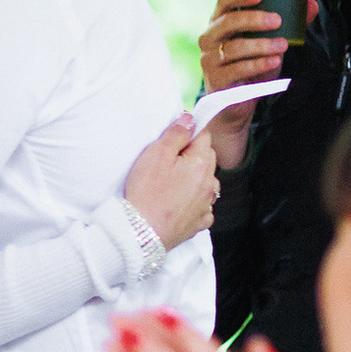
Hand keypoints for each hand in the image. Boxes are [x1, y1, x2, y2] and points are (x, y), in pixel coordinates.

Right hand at [122, 115, 218, 249]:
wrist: (140, 232)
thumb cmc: (146, 193)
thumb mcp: (156, 154)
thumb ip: (176, 134)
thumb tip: (190, 120)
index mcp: (202, 164)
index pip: (204, 136)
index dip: (188, 134)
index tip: (174, 140)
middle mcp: (210, 184)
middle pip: (206, 159)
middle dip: (191, 156)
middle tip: (166, 163)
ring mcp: (206, 205)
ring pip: (206, 183)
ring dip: (194, 179)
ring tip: (170, 185)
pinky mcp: (200, 222)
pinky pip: (202, 205)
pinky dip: (193, 202)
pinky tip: (176, 203)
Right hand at [197, 0, 294, 170]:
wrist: (236, 103)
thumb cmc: (251, 67)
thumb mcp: (269, 43)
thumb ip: (288, 25)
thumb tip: (311, 4)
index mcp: (220, 22)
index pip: (224, 1)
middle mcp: (210, 38)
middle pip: (228, 21)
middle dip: (254, 19)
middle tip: (278, 20)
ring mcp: (209, 59)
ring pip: (234, 47)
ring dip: (261, 45)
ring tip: (283, 46)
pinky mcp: (215, 79)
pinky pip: (236, 69)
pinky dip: (258, 65)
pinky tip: (274, 62)